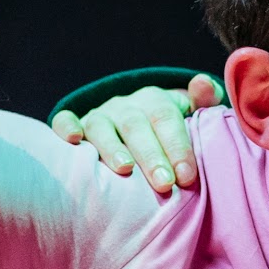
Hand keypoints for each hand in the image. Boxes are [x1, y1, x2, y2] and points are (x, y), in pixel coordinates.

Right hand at [51, 74, 223, 194]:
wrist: (134, 129)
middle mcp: (125, 106)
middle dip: (151, 155)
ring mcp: (99, 116)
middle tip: (164, 184)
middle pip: (136, 126)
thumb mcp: (189, 116)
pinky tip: (75, 142)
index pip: (166, 118)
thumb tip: (203, 84)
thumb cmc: (167, 133)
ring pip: (101, 126)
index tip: (187, 176)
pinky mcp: (76, 127)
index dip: (176, 145)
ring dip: (111, 147)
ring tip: (124, 170)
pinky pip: (65, 121)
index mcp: (155, 101)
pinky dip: (67, 128)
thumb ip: (202, 103)